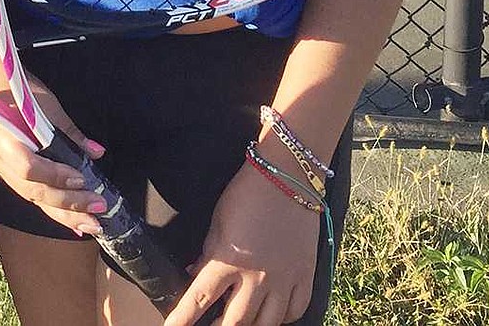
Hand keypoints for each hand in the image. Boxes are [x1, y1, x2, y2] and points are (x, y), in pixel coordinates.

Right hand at [0, 58, 107, 235]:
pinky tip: (73, 221)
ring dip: (63, 215)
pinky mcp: (6, 174)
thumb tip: (97, 153)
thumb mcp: (47, 106)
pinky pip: (30, 195)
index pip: (29, 168)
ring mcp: (0, 169)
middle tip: (97, 209)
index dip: (56, 176)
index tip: (82, 179)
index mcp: (3, 140)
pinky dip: (52, 208)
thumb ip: (70, 133)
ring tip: (91, 224)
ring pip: (32, 199)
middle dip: (67, 204)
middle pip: (33, 191)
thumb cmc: (20, 90)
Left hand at [164, 162, 321, 325]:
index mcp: (228, 260)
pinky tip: (272, 315)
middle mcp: (256, 277)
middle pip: (235, 322)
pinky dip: (282, 318)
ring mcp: (284, 280)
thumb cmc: (247, 193)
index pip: (199, 299)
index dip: (183, 319)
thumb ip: (207, 251)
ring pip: (267, 324)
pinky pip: (295, 311)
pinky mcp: (305, 276)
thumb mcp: (218, 220)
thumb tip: (194, 273)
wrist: (287, 176)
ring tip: (239, 323)